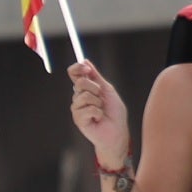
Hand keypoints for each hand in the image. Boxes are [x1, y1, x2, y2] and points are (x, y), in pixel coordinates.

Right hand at [66, 60, 132, 174]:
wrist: (117, 131)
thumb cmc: (114, 112)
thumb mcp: (107, 90)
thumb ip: (96, 76)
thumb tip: (85, 60)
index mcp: (85, 89)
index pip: (74, 73)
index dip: (78, 68)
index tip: (87, 69)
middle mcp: (78, 97)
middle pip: (80, 82)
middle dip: (95, 88)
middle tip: (102, 99)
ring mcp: (77, 108)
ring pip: (84, 96)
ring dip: (98, 102)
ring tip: (101, 111)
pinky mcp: (78, 119)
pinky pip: (88, 109)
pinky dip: (98, 113)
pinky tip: (98, 119)